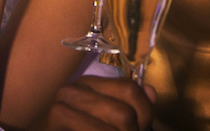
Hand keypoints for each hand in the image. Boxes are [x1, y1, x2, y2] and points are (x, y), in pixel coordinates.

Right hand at [30, 76, 154, 130]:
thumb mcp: (105, 123)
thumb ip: (130, 108)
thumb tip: (151, 92)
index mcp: (88, 85)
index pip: (131, 90)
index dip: (145, 114)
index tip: (142, 129)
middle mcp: (74, 89)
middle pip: (125, 111)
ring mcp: (62, 103)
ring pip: (119, 118)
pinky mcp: (58, 116)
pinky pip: (98, 129)